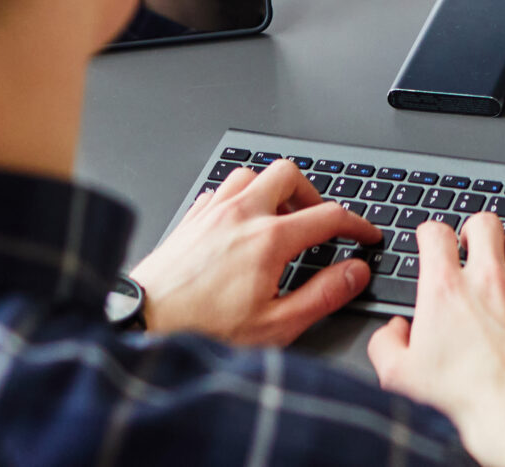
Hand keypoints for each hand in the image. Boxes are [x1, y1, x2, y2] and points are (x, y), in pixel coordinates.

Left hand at [129, 161, 378, 344]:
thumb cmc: (201, 331)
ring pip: (251, 175)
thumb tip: (355, 274)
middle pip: (288, 174)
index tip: (364, 235)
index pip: (328, 216)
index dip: (356, 224)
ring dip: (272, 190)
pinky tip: (239, 223)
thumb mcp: (276, 325)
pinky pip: (220, 191)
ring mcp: (211, 214)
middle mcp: (241, 216)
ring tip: (280, 218)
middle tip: (319, 219)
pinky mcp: (188, 221)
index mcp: (268, 240)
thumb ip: (322, 295)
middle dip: (312, 192)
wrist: (140, 328)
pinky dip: (239, 199)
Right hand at [367, 213, 504, 466]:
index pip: (435, 233)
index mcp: (447, 291)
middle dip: (475, 230)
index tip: (432, 240)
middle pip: (484, 223)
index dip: (430, 232)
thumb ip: (386, 344)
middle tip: (473, 246)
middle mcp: (488, 280)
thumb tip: (394, 330)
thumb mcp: (400, 376)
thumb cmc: (464, 398)